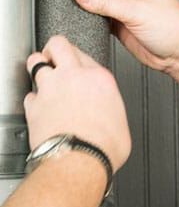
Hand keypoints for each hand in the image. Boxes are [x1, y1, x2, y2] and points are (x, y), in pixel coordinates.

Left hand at [25, 36, 131, 173]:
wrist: (80, 161)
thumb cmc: (103, 147)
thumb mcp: (121, 125)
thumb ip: (112, 110)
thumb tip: (109, 115)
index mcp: (99, 79)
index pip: (86, 55)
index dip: (81, 61)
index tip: (80, 68)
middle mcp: (73, 78)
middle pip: (59, 44)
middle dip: (55, 49)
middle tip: (56, 56)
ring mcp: (51, 89)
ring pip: (35, 61)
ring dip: (39, 68)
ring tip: (43, 76)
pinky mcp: (34, 106)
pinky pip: (29, 94)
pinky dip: (34, 99)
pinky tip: (41, 107)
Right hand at [75, 0, 178, 72]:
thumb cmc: (173, 27)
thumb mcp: (136, 11)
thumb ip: (107, 3)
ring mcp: (125, 9)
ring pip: (100, 0)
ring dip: (90, 4)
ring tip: (79, 5)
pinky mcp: (122, 26)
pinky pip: (102, 19)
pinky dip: (94, 20)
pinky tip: (87, 20)